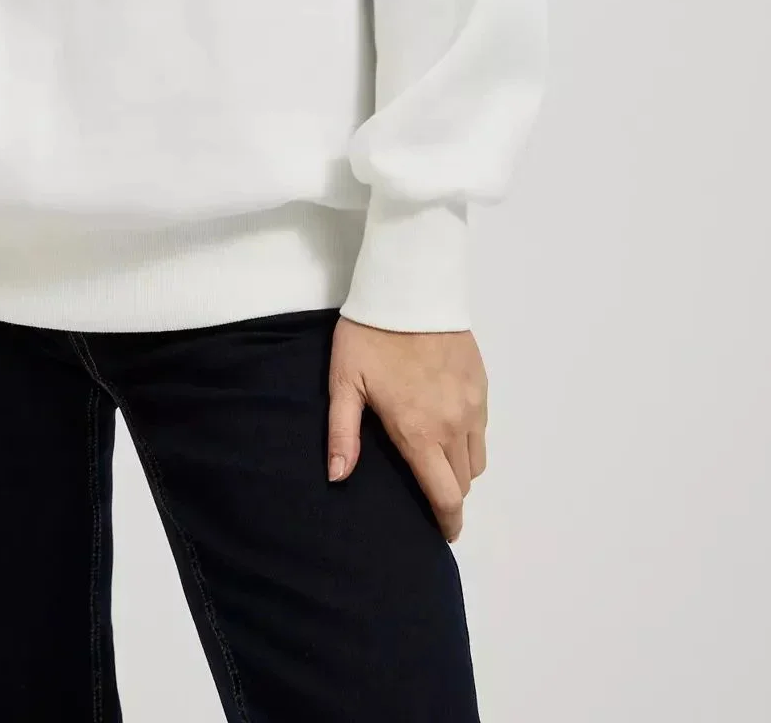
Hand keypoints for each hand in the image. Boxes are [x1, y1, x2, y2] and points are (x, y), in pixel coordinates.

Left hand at [326, 314, 487, 541]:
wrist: (409, 286)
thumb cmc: (370, 336)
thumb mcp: (345, 383)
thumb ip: (343, 434)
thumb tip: (338, 477)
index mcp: (421, 432)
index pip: (446, 496)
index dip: (447, 523)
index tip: (443, 534)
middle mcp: (454, 424)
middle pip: (464, 482)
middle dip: (450, 496)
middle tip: (430, 494)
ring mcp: (473, 404)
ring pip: (477, 458)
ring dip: (461, 469)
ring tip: (438, 462)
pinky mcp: (481, 383)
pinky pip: (482, 428)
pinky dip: (470, 439)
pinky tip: (448, 426)